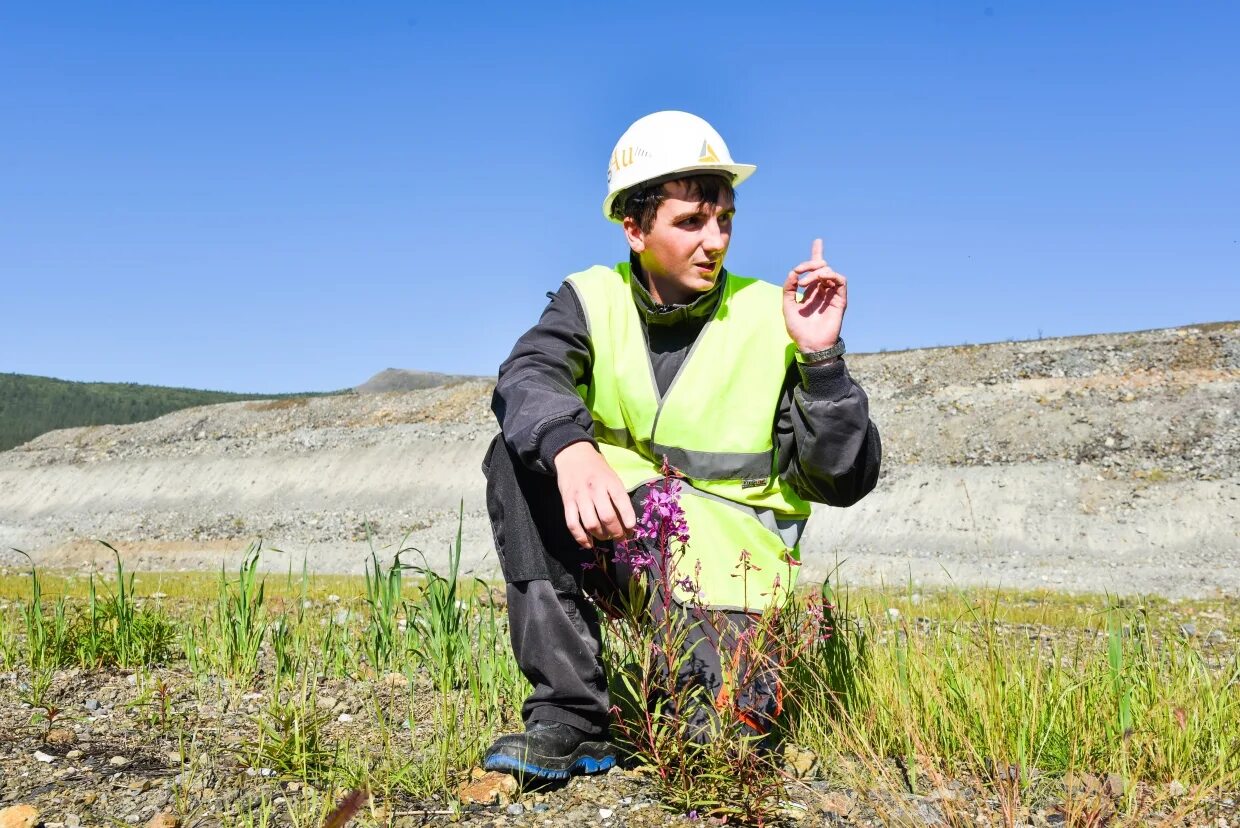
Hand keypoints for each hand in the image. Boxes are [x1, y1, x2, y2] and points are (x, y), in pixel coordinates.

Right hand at [553, 442, 636, 548]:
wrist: (573, 455)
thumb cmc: (598, 469)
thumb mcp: (612, 476)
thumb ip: (619, 496)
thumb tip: (627, 522)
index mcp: (610, 481)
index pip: (622, 502)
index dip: (628, 518)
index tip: (631, 528)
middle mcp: (595, 489)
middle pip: (607, 517)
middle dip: (616, 532)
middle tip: (620, 536)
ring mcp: (579, 496)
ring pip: (591, 524)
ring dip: (601, 536)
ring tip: (606, 537)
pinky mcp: (567, 502)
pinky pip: (572, 525)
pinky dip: (581, 538)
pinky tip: (589, 543)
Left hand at [782, 238, 846, 352]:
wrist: (810, 344)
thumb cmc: (798, 329)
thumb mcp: (787, 306)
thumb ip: (789, 289)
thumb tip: (793, 273)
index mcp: (812, 291)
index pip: (816, 270)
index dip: (817, 254)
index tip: (818, 241)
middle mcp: (823, 291)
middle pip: (822, 267)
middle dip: (811, 262)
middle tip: (800, 270)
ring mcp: (832, 295)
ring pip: (830, 272)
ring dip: (816, 272)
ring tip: (804, 282)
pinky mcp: (840, 300)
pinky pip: (841, 281)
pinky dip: (830, 276)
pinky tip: (819, 280)